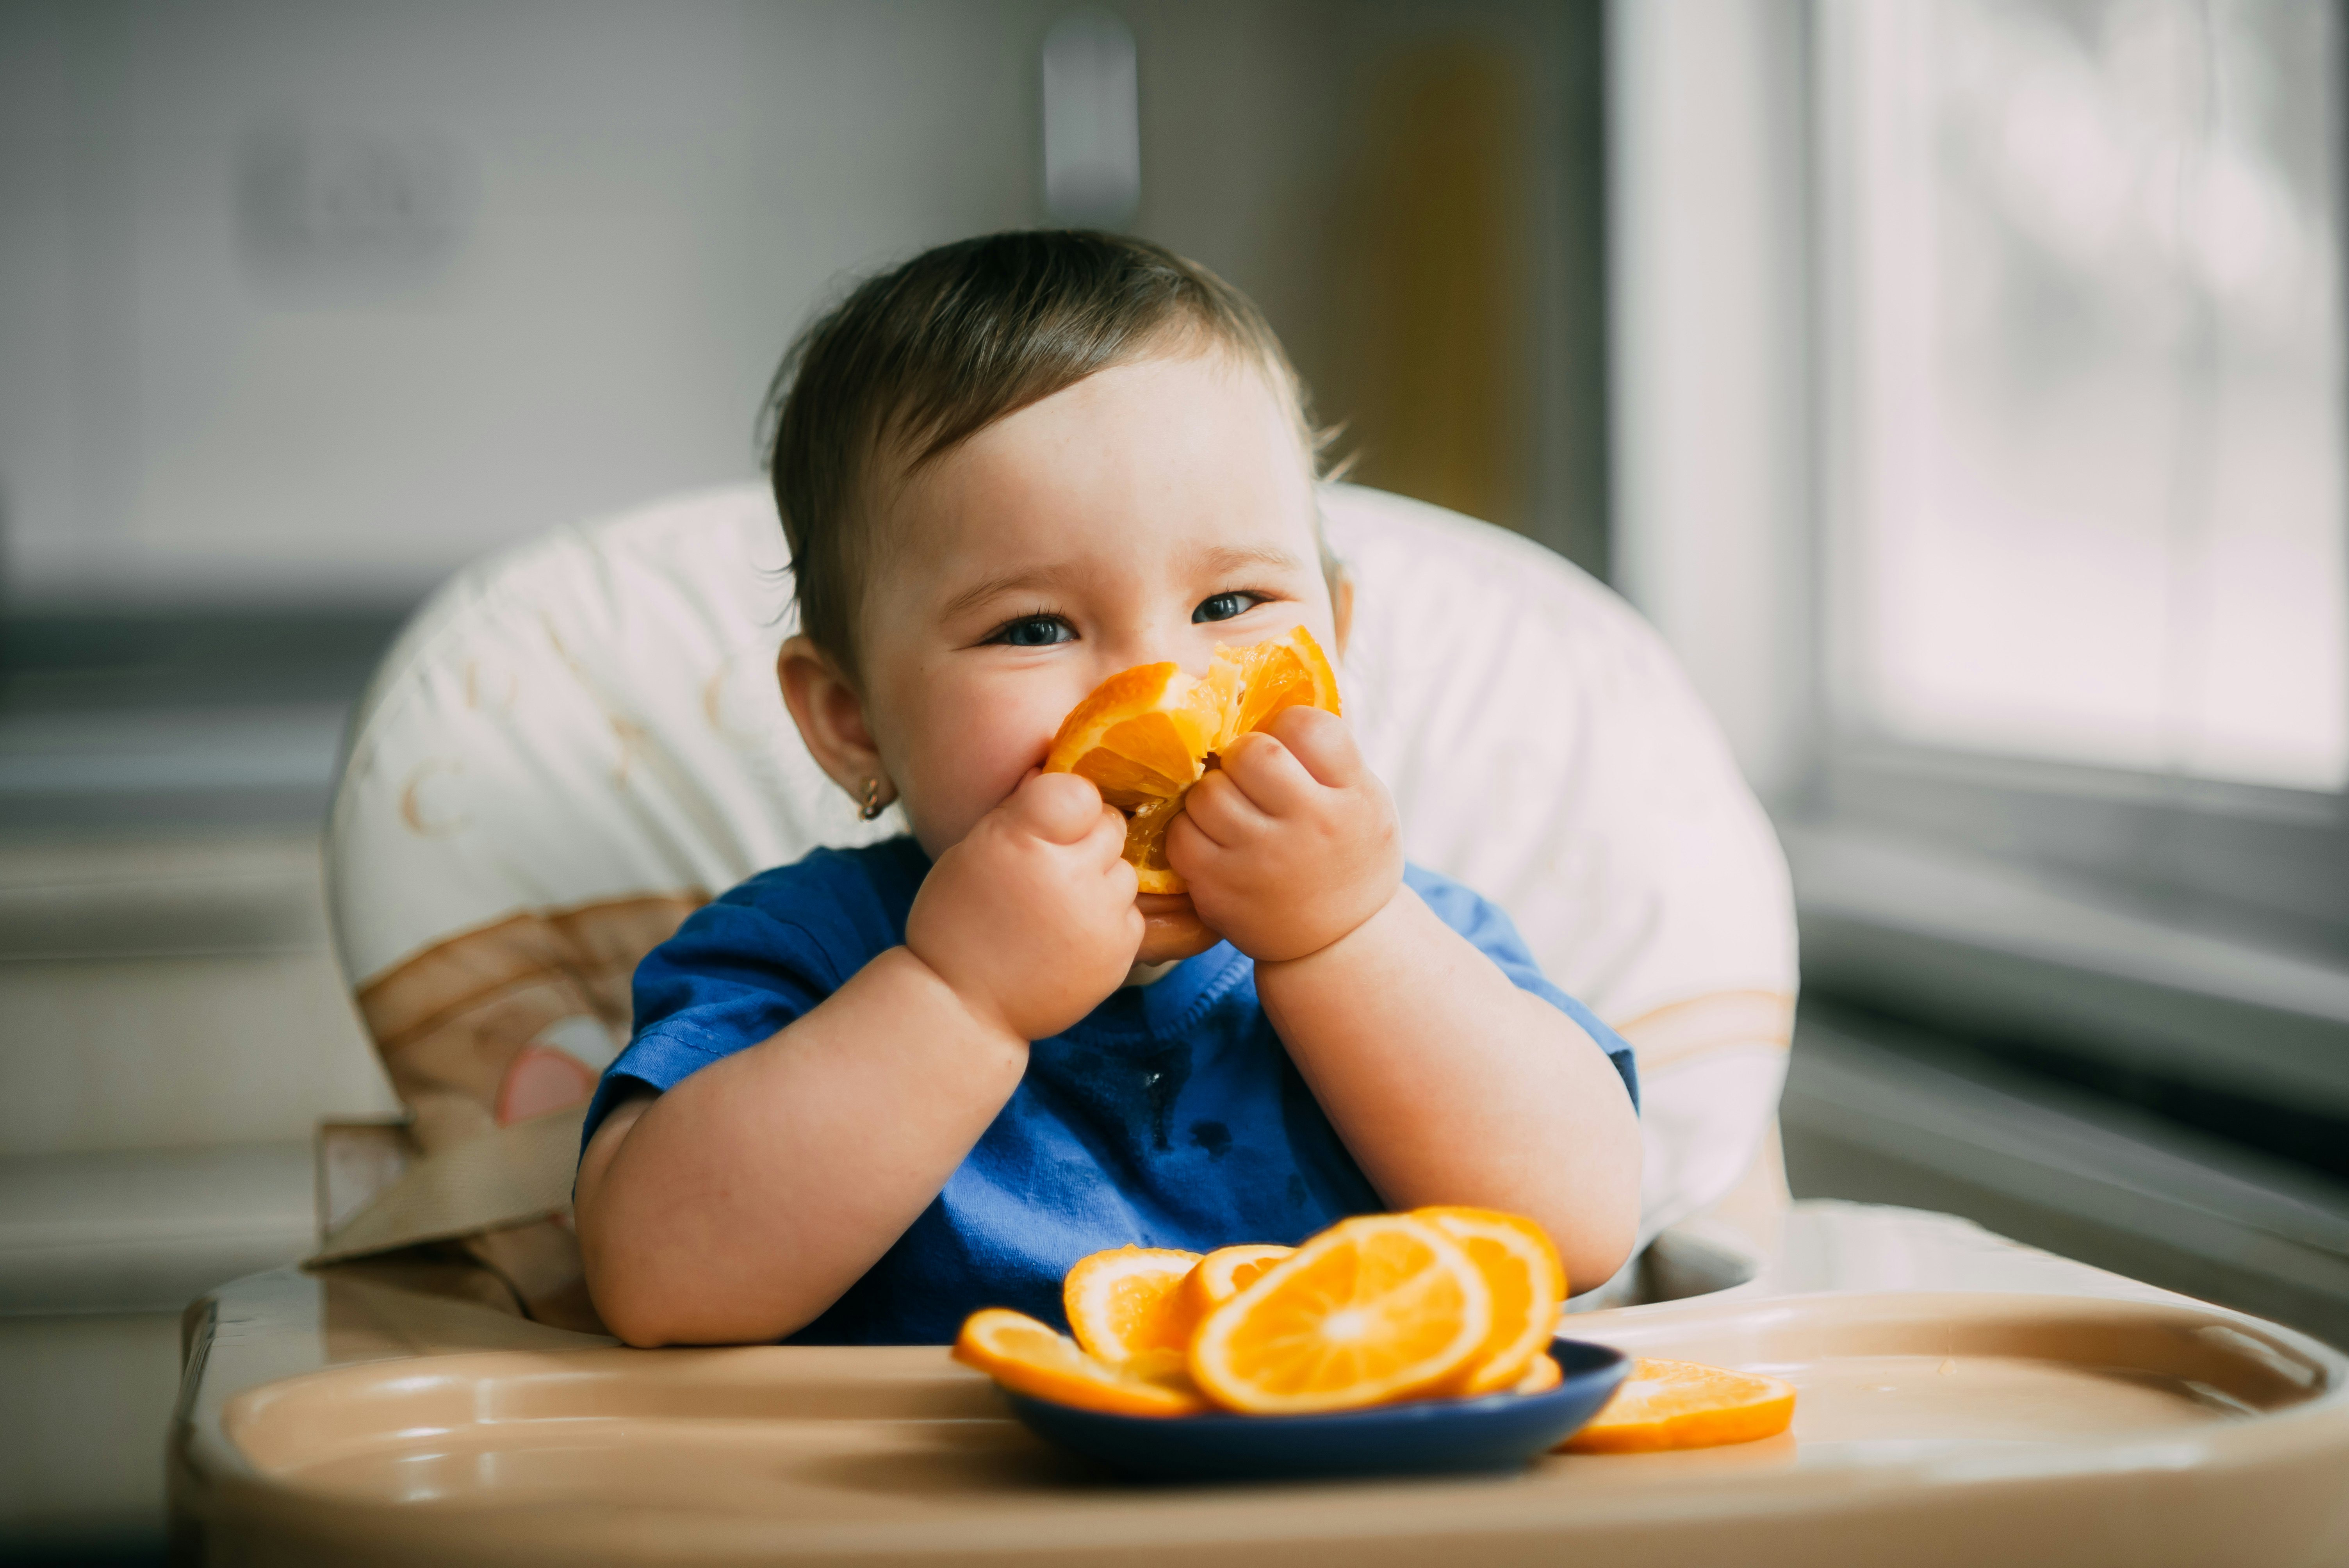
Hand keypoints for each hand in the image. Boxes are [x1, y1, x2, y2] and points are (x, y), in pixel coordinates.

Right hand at [906, 772, 1141, 1039]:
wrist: (961, 1006)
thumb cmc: (958, 922)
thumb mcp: (974, 850)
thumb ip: (1021, 811)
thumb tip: (1053, 768)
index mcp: (1024, 837)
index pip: (1081, 791)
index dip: (1069, 806)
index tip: (1052, 825)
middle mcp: (1069, 872)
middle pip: (1111, 827)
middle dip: (1087, 841)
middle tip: (1053, 869)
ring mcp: (1098, 914)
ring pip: (1125, 872)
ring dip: (1101, 881)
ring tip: (1060, 907)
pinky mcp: (1119, 952)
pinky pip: (1131, 915)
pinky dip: (1108, 920)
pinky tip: (1070, 936)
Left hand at [1163, 706, 1402, 963]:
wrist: (1341, 942)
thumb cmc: (1347, 854)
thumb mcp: (1362, 799)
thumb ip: (1326, 756)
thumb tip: (1264, 698)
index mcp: (1351, 797)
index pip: (1306, 726)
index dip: (1288, 727)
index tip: (1288, 746)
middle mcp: (1310, 827)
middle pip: (1251, 754)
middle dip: (1243, 757)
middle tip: (1250, 777)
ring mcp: (1261, 862)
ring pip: (1208, 793)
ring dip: (1213, 793)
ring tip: (1232, 810)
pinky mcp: (1221, 891)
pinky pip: (1182, 836)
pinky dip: (1191, 831)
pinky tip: (1214, 840)